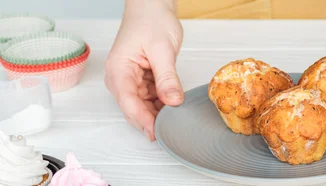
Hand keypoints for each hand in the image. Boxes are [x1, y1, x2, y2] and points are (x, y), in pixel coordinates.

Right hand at [104, 0, 183, 140]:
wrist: (152, 7)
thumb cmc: (150, 20)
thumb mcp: (162, 49)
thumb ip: (167, 77)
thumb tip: (173, 101)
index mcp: (118, 70)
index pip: (128, 103)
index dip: (143, 120)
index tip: (157, 133)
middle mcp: (120, 78)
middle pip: (134, 109)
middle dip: (151, 121)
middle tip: (170, 131)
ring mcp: (131, 80)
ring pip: (143, 106)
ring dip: (158, 114)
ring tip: (175, 119)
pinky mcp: (142, 80)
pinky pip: (150, 98)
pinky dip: (162, 104)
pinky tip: (173, 107)